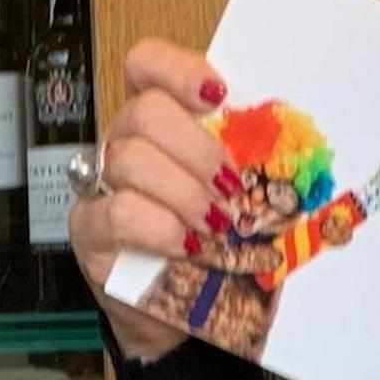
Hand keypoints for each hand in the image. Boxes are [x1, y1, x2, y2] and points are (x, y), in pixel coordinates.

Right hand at [68, 38, 235, 363]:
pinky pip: (117, 212)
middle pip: (143, 111)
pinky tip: (186, 246)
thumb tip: (290, 143)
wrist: (191, 313)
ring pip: (128, 159)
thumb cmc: (219, 247)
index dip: (177, 69)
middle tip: (229, 187)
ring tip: (215, 224)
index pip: (146, 65)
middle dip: (197, 150)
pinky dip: (160, 228)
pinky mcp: (89, 231)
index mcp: (162, 124)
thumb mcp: (243, 197)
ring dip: (184, 192)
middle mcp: (125, 145)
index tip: (217, 95)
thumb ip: (251, 162)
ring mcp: (102, 187)